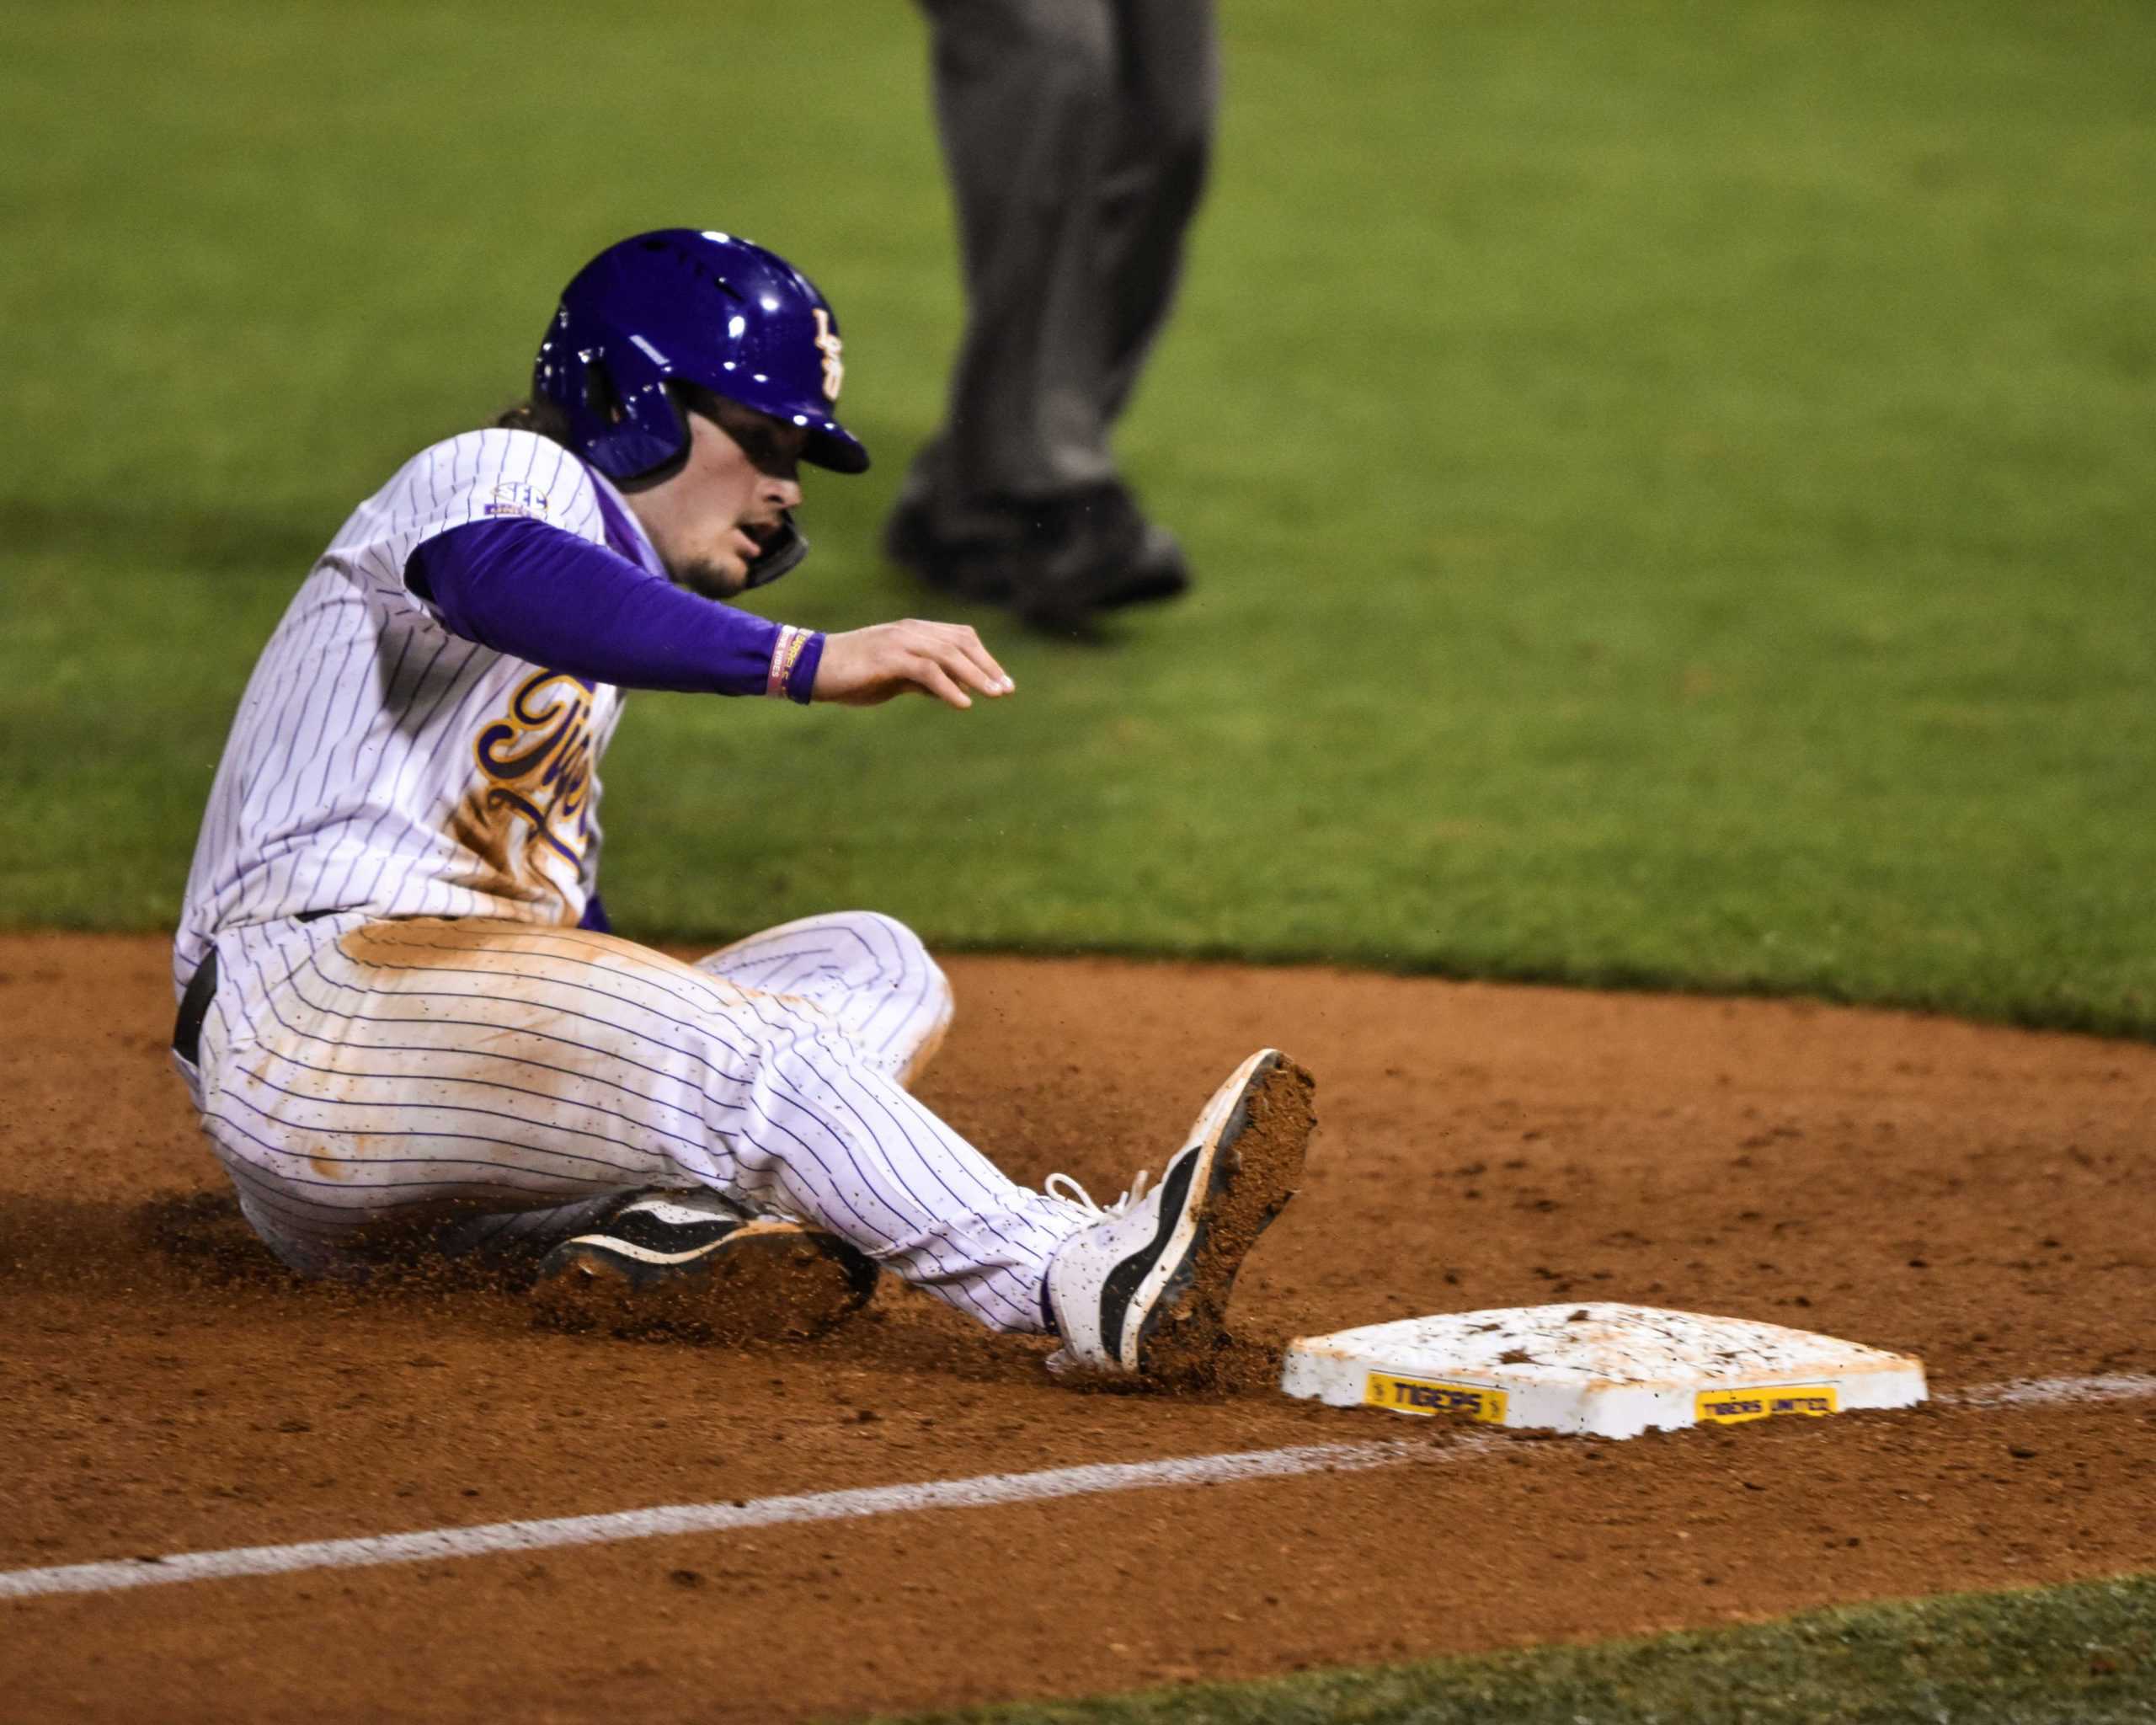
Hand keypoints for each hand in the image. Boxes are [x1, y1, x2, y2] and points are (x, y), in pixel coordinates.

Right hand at [812, 619, 1015, 708]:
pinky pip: (927, 671)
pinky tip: (963, 704)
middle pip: (961, 642)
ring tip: (995, 695)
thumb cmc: (851, 675)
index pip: (960, 637)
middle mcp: (910, 631)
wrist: (812, 668)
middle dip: (988, 666)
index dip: (985, 658)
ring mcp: (899, 642)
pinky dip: (949, 687)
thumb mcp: (895, 679)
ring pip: (949, 654)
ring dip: (976, 676)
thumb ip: (923, 680)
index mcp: (914, 632)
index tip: (1003, 682)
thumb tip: (954, 690)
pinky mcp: (888, 658)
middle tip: (1007, 690)